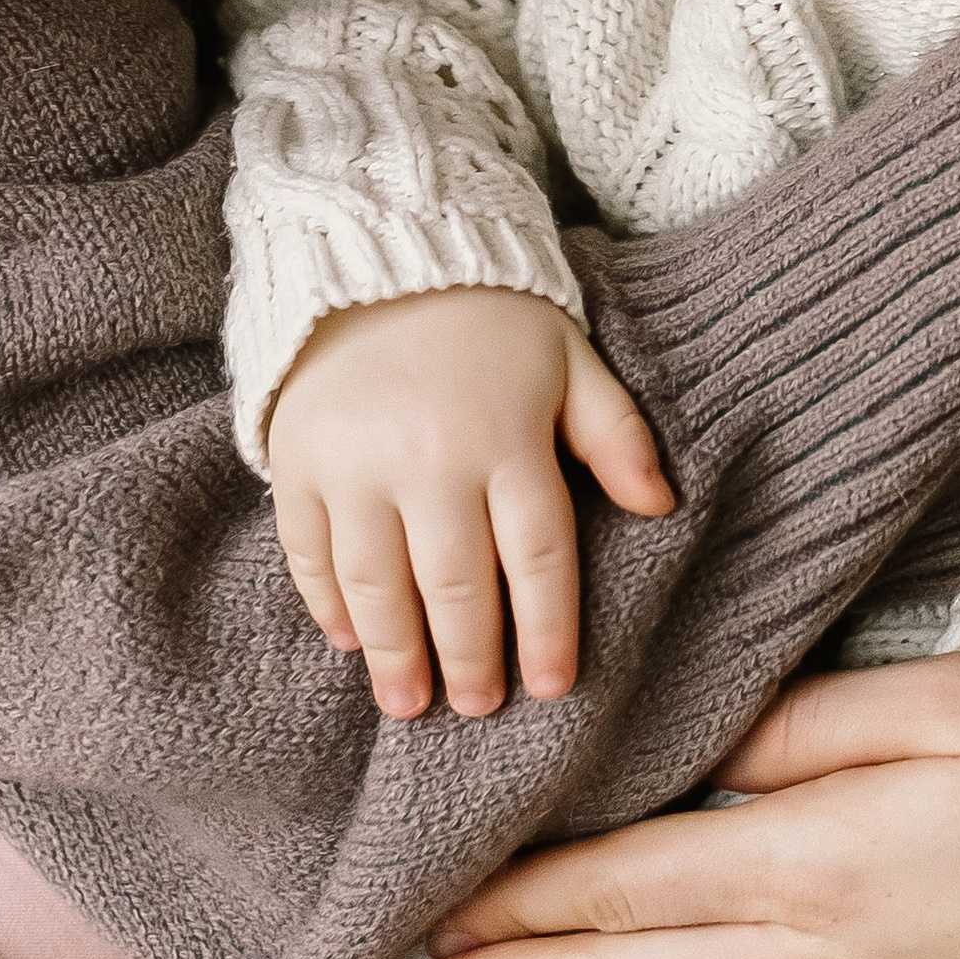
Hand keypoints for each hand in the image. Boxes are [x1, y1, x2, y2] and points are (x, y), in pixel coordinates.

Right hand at [266, 286, 673, 718]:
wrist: (382, 253)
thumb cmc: (493, 320)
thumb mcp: (571, 359)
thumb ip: (615, 433)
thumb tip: (661, 505)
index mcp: (505, 436)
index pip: (536, 555)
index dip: (548, 629)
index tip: (551, 686)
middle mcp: (428, 458)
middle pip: (456, 585)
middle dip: (471, 659)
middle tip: (478, 705)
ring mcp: (354, 464)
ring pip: (378, 585)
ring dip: (396, 654)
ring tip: (411, 704)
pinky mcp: (298, 462)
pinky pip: (310, 552)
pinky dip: (329, 604)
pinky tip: (351, 640)